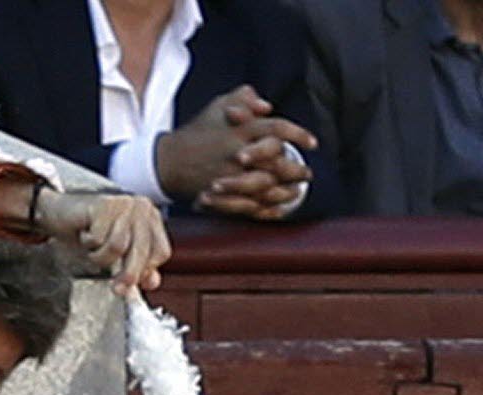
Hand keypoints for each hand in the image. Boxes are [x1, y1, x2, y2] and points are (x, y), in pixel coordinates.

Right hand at [34, 187, 170, 297]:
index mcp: (151, 217)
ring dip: (101, 257)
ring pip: (119, 246)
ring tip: (93, 248)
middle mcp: (141, 207)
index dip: (147, 271)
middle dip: (128, 274)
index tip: (132, 282)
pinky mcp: (104, 205)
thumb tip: (152, 282)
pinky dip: (89, 244)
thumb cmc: (91, 233)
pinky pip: (99, 239)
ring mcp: (123, 204)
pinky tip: (84, 234)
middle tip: (117, 289)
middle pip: (143, 252)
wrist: (60, 213)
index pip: (161, 252)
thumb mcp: (118, 253)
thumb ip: (138, 266)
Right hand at [152, 84, 316, 205]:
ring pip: (269, 185)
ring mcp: (232, 177)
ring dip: (287, 190)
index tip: (313, 143)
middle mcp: (238, 153)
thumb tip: (266, 106)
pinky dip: (270, 208)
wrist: (169, 162)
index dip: (298, 135)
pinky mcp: (225, 196)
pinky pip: (253, 205)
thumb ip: (243, 98)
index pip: (277, 129)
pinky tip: (281, 207)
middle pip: (278, 160)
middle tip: (307, 172)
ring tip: (297, 191)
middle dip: (296, 168)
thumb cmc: (198, 132)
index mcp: (240, 129)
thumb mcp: (217, 106)